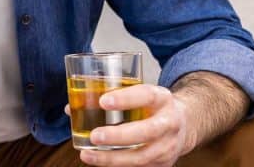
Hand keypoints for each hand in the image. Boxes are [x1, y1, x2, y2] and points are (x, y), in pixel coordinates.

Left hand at [64, 84, 193, 166]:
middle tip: (95, 135)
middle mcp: (169, 122)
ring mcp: (168, 145)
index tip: (103, 101)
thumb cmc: (151, 106)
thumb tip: (70, 109)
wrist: (183, 124)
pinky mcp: (163, 163)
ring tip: (87, 154)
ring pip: (141, 156)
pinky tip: (99, 162)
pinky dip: (118, 165)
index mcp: (162, 98)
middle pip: (147, 131)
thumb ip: (109, 97)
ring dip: (112, 158)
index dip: (126, 99)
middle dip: (119, 135)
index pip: (146, 95)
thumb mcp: (138, 93)